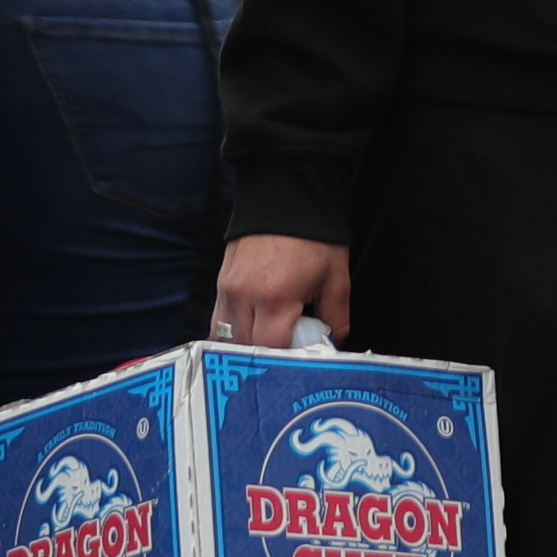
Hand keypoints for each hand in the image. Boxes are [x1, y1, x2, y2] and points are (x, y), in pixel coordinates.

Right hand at [213, 232, 352, 349]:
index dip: (288, 359)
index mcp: (274, 297)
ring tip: (273, 338)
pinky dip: (235, 333)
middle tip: (291, 347)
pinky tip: (255, 330)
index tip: (303, 357)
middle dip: (270, 354)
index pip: (272, 349)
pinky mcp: (220, 284)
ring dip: (250, 346)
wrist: (286, 198)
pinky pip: (220, 323)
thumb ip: (335, 319)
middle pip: (248, 349)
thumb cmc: (315, 238)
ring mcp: (227, 290)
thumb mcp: (337, 280)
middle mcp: (244, 296)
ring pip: (229, 339)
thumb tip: (328, 345)